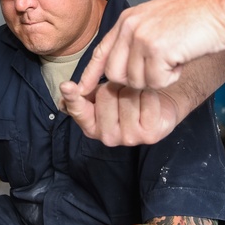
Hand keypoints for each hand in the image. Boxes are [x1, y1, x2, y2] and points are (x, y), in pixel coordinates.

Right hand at [59, 80, 179, 145]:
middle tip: (124, 90)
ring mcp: (128, 139)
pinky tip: (150, 100)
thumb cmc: (127, 97)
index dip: (73, 97)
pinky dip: (150, 93)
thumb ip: (84, 92)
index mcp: (91, 126)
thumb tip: (65, 88)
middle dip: (117, 85)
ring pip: (127, 95)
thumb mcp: (103, 93)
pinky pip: (147, 100)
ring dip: (135, 88)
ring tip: (137, 95)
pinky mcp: (149, 135)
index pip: (78, 110)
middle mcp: (107, 137)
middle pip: (106, 94)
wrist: (159, 105)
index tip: (67, 85)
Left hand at [72, 0, 224, 92]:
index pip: (101, 52)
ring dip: (157, 79)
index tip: (80, 91)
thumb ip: (137, 37)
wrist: (222, 6)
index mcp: (128, 19)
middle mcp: (130, 27)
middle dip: (136, 80)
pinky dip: (171, 78)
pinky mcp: (157, 49)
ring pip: (136, 82)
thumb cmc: (197, 14)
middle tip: (161, 68)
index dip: (90, 75)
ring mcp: (142, 38)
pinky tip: (182, 61)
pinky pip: (156, 82)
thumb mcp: (157, 19)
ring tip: (175, 59)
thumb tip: (124, 63)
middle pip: (115, 74)